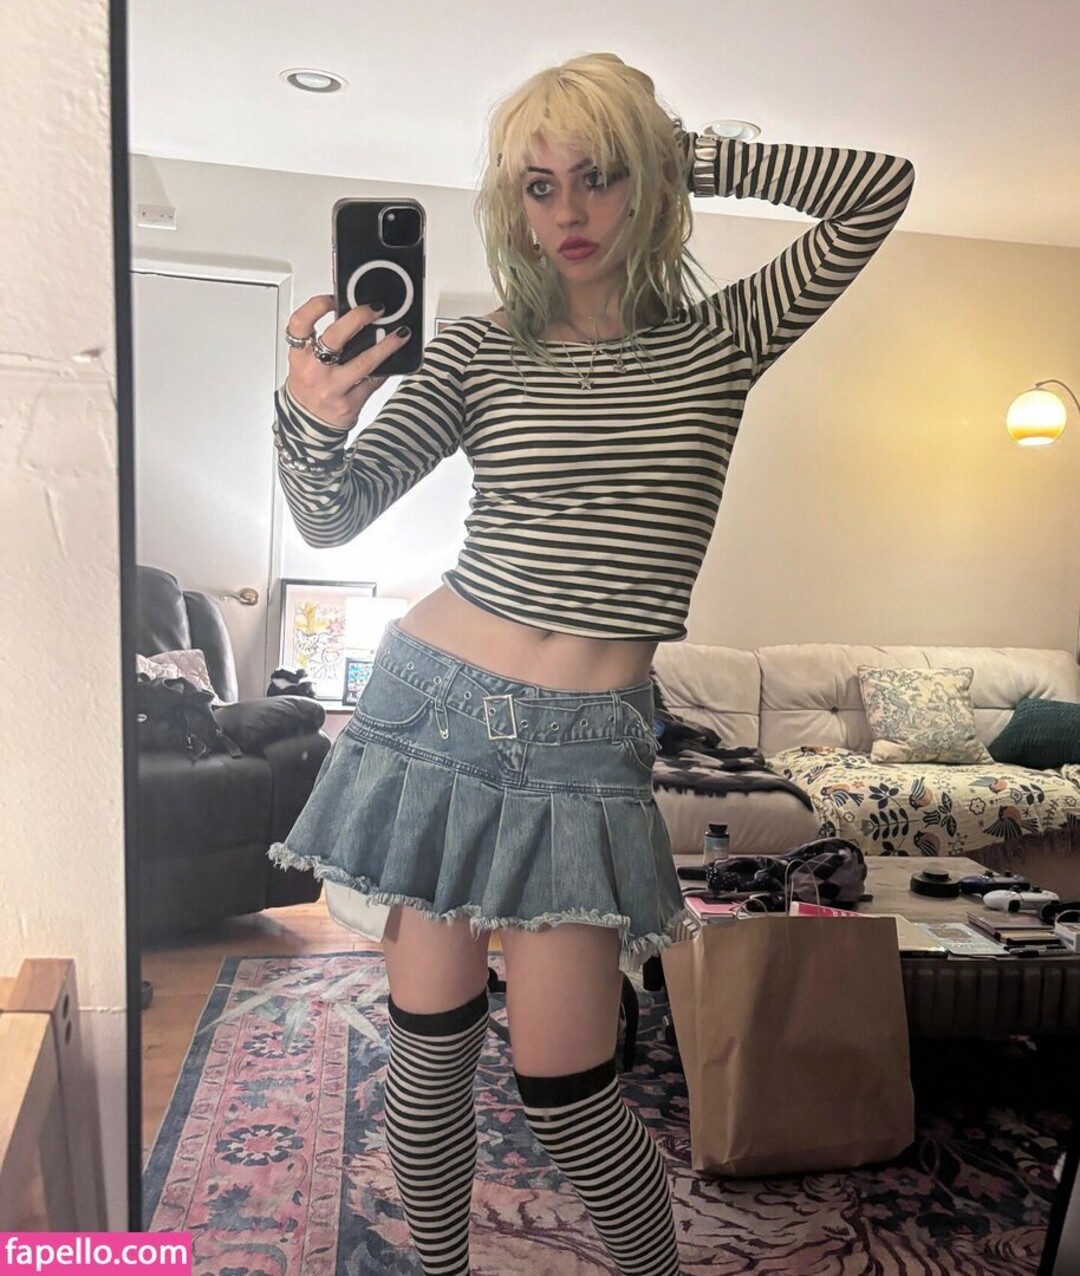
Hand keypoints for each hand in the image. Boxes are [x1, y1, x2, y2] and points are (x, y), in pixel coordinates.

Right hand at [283, 294, 412, 431]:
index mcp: (299, 356)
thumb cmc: (308, 388)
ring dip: (386, 345)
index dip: (317, 305)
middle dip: (358, 317)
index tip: (333, 298)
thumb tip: (352, 316)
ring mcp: (333, 388)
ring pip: (364, 362)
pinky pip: (373, 382)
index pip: (300, 323)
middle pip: (335, 337)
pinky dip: (386, 369)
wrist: (307, 424)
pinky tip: (396, 359)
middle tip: (376, 309)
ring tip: (400, 334)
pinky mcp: (350, 403)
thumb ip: (321, 341)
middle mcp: (314, 371)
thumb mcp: (304, 362)